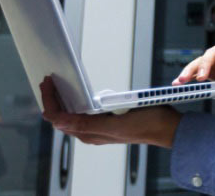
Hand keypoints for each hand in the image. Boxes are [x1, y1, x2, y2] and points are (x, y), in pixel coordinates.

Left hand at [40, 76, 180, 147]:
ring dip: (62, 100)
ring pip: (71, 115)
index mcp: (90, 134)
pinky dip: (75, 101)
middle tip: (47, 80)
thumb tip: (60, 122)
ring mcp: (99, 127)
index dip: (49, 100)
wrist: (167, 127)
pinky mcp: (107, 120)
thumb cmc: (147, 125)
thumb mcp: (116, 123)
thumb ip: (87, 124)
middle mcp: (91, 132)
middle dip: (51, 99)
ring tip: (57, 84)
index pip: (58, 118)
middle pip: (61, 117)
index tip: (47, 82)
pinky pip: (83, 113)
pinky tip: (78, 92)